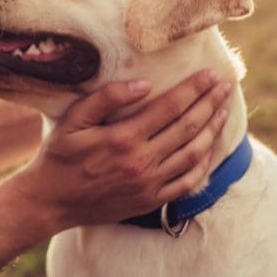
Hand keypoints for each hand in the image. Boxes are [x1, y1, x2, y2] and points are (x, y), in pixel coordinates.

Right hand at [10, 70, 231, 230]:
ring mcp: (149, 184)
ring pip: (193, 154)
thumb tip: (144, 84)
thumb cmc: (59, 156)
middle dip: (210, 104)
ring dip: (212, 130)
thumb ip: (106, 98)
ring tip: (223, 111)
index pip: (170, 107)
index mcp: (123, 138)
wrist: (50, 201)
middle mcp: (141, 162)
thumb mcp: (73, 121)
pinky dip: (204, 164)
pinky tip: (209, 149)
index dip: (194, 89)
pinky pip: (187, 182)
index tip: (210, 75)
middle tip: (225, 86)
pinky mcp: (150, 201)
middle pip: (188, 127)